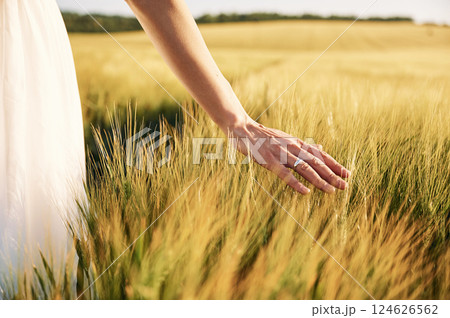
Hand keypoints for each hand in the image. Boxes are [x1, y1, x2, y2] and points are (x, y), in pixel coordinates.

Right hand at [226, 120, 350, 194]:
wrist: (243, 128)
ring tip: (331, 191)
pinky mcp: (268, 161)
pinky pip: (284, 174)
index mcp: (297, 143)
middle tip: (345, 186)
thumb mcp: (286, 137)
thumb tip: (322, 148)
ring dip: (319, 180)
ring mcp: (281, 154)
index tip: (347, 174)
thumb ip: (304, 145)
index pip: (320, 155)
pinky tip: (305, 192)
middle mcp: (292, 147)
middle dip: (332, 175)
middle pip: (316, 162)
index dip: (334, 164)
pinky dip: (295, 183)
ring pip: (304, 168)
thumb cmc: (264, 136)